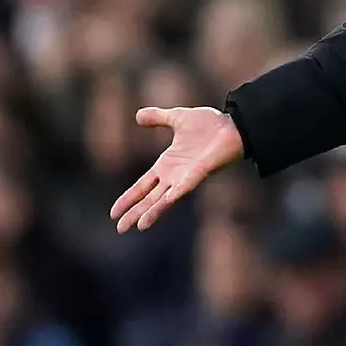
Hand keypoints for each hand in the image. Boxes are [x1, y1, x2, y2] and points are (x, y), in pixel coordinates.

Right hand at [110, 106, 243, 232]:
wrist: (232, 124)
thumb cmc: (209, 124)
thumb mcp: (177, 117)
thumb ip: (158, 117)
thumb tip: (137, 115)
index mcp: (167, 164)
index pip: (142, 185)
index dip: (129, 198)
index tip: (113, 213)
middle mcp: (175, 175)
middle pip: (150, 198)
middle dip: (134, 212)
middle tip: (119, 229)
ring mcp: (186, 177)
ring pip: (164, 199)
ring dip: (150, 212)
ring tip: (136, 226)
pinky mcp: (198, 174)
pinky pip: (182, 189)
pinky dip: (171, 198)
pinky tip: (163, 205)